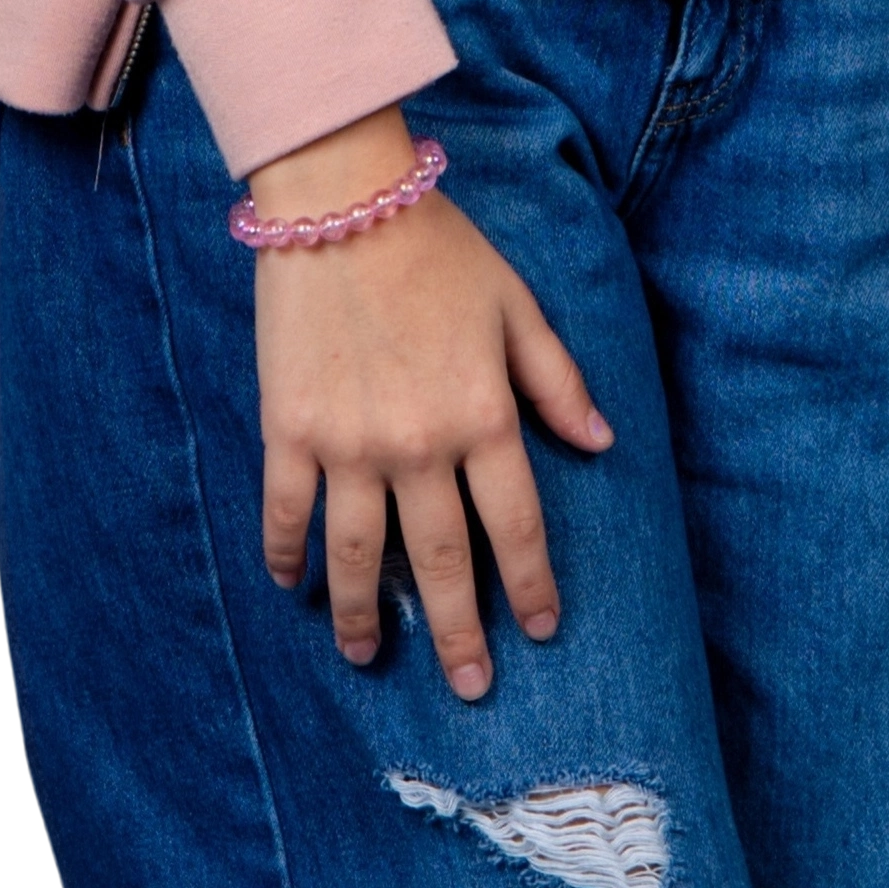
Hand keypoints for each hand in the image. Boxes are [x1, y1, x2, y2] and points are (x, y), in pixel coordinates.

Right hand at [250, 107, 612, 702]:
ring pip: (359, 556)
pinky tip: (291, 587)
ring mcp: (348, 444)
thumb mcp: (517, 306)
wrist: (341, 200)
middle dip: (460, 633)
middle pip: (442, 561)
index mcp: (483, 416)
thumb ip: (557, 380)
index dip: (529, 585)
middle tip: (469, 687)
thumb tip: (601, 441)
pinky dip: (287, 556)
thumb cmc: (438, 247)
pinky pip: (287, 512)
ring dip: (366, 617)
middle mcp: (419, 445)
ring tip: (371, 658)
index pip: (515, 526)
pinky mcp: (289, 429)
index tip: (539, 630)